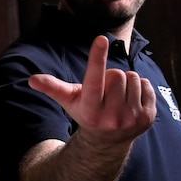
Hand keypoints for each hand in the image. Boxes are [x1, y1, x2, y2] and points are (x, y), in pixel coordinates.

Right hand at [29, 36, 156, 146]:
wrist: (108, 141)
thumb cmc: (86, 111)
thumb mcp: (69, 101)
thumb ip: (52, 88)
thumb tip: (32, 80)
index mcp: (90, 110)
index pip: (94, 79)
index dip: (96, 58)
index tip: (101, 39)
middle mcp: (111, 117)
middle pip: (116, 73)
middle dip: (111, 76)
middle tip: (106, 89)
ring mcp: (131, 119)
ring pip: (133, 77)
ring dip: (126, 81)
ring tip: (118, 95)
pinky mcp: (148, 118)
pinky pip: (147, 84)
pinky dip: (140, 87)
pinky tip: (131, 99)